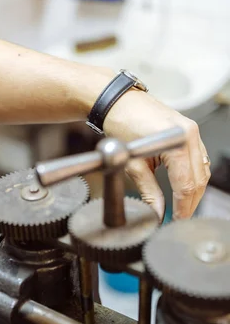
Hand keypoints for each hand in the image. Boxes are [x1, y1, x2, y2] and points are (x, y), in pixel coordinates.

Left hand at [103, 88, 210, 219]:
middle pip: (198, 180)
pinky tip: (185, 189)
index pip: (186, 186)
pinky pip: (199, 160)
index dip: (182, 207)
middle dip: (189, 203)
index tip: (175, 221)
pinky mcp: (190, 131)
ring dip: (194, 192)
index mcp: (179, 143)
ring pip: (202, 171)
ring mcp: (193, 132)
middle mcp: (191, 136)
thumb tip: (157, 212)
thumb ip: (149, 192)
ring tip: (181, 209)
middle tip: (178, 219)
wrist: (119, 103)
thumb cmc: (122, 125)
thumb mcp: (134, 165)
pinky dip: (194, 177)